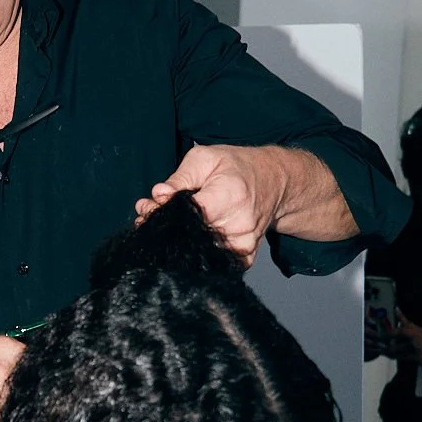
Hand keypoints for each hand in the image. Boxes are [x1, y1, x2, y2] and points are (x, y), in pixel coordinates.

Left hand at [136, 145, 289, 266]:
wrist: (273, 181)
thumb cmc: (236, 167)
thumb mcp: (206, 158)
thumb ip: (180, 178)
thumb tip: (159, 195)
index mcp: (231, 196)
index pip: (189, 215)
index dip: (164, 213)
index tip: (148, 208)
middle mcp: (240, 224)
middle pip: (191, 236)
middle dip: (165, 227)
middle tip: (150, 215)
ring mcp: (243, 244)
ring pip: (198, 252)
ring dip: (178, 241)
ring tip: (170, 222)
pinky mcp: (245, 257)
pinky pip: (213, 263)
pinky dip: (196, 252)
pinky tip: (190, 237)